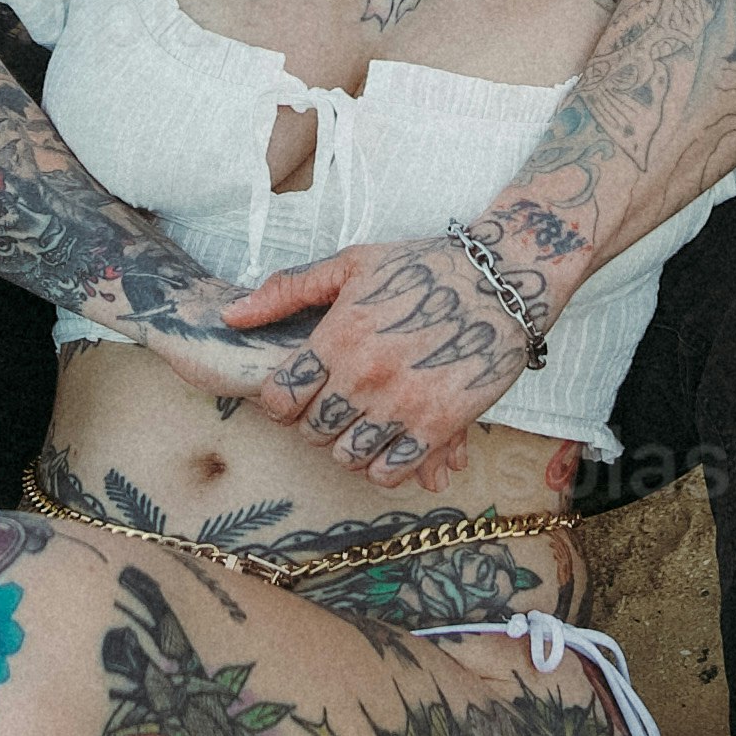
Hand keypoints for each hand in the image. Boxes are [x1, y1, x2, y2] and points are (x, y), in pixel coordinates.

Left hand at [206, 237, 570, 490]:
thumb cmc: (426, 265)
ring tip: (363, 427)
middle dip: (316, 425)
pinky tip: (391, 445)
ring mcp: (402, 404)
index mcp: (338, 336)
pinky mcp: (438, 425)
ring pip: (347, 457)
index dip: (283, 402)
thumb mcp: (352, 264)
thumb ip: (287, 291)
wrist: (504, 278)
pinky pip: (391, 471)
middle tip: (335, 409)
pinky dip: (384, 467)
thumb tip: (231, 316)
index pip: (280, 398)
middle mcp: (364, 375)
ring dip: (349, 448)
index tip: (299, 395)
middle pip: (312, 432)